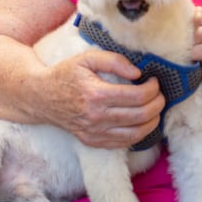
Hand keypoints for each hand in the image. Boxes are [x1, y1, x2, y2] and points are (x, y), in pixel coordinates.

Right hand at [46, 49, 165, 148]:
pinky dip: (139, 134)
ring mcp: (94, 132)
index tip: (154, 81)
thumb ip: (114, 61)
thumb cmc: (65, 74)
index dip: (153, 89)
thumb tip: (137, 73)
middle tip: (160, 94)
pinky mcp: (93, 141)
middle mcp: (96, 117)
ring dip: (153, 122)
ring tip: (156, 109)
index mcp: (96, 95)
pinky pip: (123, 143)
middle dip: (158, 104)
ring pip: (136, 134)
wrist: (41, 97)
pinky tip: (142, 122)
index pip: (137, 96)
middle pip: (140, 116)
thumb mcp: (87, 58)